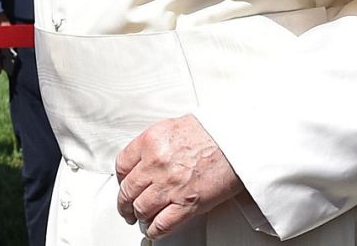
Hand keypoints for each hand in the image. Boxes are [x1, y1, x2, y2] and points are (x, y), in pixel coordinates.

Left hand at [115, 114, 242, 239]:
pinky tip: (154, 229)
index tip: (123, 184)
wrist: (236, 141)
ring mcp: (170, 185)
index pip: (122, 165)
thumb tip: (145, 158)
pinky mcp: (187, 203)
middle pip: (128, 190)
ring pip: (141, 208)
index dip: (120, 179)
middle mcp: (156, 164)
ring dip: (138, 216)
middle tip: (126, 207)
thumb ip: (155, 144)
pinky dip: (155, 229)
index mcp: (150, 143)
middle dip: (124, 203)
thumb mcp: (172, 128)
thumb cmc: (212, 132)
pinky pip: (163, 223)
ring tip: (139, 218)